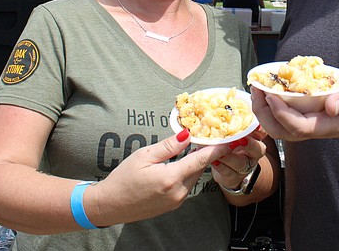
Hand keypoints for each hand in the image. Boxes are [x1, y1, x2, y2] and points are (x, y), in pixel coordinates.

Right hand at [88, 131, 230, 224]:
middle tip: (209, 137)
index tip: (228, 140)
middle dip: (205, 154)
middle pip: (199, 169)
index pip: (200, 161)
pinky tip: (182, 164)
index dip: (216, 149)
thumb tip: (187, 134)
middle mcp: (177, 192)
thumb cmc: (123, 178)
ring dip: (196, 164)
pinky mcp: (173, 205)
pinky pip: (187, 186)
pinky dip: (188, 174)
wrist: (110, 205)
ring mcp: (176, 201)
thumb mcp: (144, 156)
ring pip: (194, 177)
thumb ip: (168, 146)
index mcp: (170, 178)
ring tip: (194, 148)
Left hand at [210, 128, 267, 191]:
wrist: (226, 170)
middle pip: (258, 149)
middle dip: (249, 144)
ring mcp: (245, 167)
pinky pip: (229, 173)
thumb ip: (232, 123)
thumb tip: (221, 105)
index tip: (254, 125)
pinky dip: (220, 166)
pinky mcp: (234, 177)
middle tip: (239, 139)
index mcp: (255, 139)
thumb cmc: (229, 146)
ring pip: (241, 163)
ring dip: (229, 156)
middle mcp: (253, 153)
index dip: (259, 129)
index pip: (262, 132)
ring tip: (220, 151)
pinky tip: (214, 160)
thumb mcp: (233, 132)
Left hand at [250, 74, 338, 140]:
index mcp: (330, 125)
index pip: (298, 127)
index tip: (270, 94)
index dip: (281, 113)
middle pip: (284, 132)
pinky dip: (275, 106)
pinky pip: (289, 117)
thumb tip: (330, 106)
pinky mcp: (313, 116)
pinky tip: (270, 90)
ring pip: (283, 127)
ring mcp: (315, 124)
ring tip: (258, 90)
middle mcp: (319, 128)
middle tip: (256, 91)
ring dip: (266, 111)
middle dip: (265, 114)